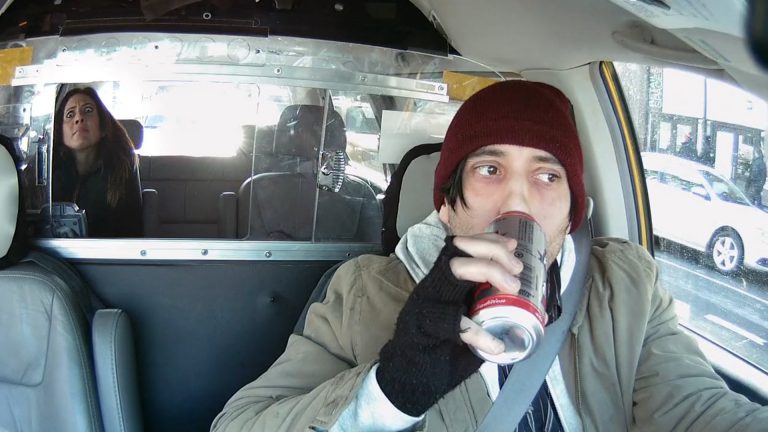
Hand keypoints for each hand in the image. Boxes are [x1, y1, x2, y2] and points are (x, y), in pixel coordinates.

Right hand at [376, 235, 522, 415]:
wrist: (409, 378)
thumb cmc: (441, 351)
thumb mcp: (468, 323)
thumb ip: (486, 312)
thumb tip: (525, 309)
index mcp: (445, 284)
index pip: (463, 247)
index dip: (488, 241)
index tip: (513, 245)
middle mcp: (434, 286)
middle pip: (461, 250)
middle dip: (493, 252)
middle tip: (517, 269)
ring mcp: (427, 302)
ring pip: (455, 269)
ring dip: (489, 270)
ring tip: (512, 287)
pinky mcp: (423, 324)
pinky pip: (452, 321)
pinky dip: (477, 333)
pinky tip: (494, 345)